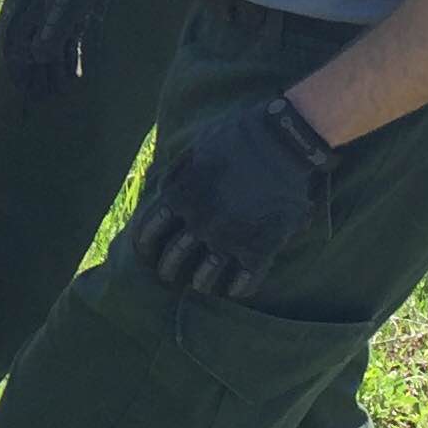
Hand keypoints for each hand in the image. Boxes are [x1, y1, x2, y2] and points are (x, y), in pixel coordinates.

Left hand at [128, 95, 334, 300]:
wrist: (283, 142)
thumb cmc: (237, 136)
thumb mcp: (195, 148)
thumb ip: (177, 173)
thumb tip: (163, 190)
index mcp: (180, 197)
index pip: (150, 230)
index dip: (144, 244)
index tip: (145, 253)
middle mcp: (199, 223)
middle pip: (173, 257)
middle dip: (167, 270)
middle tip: (168, 276)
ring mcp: (228, 239)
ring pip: (205, 275)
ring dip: (200, 283)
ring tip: (200, 286)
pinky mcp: (258, 248)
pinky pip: (244, 279)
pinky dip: (238, 288)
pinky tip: (236, 290)